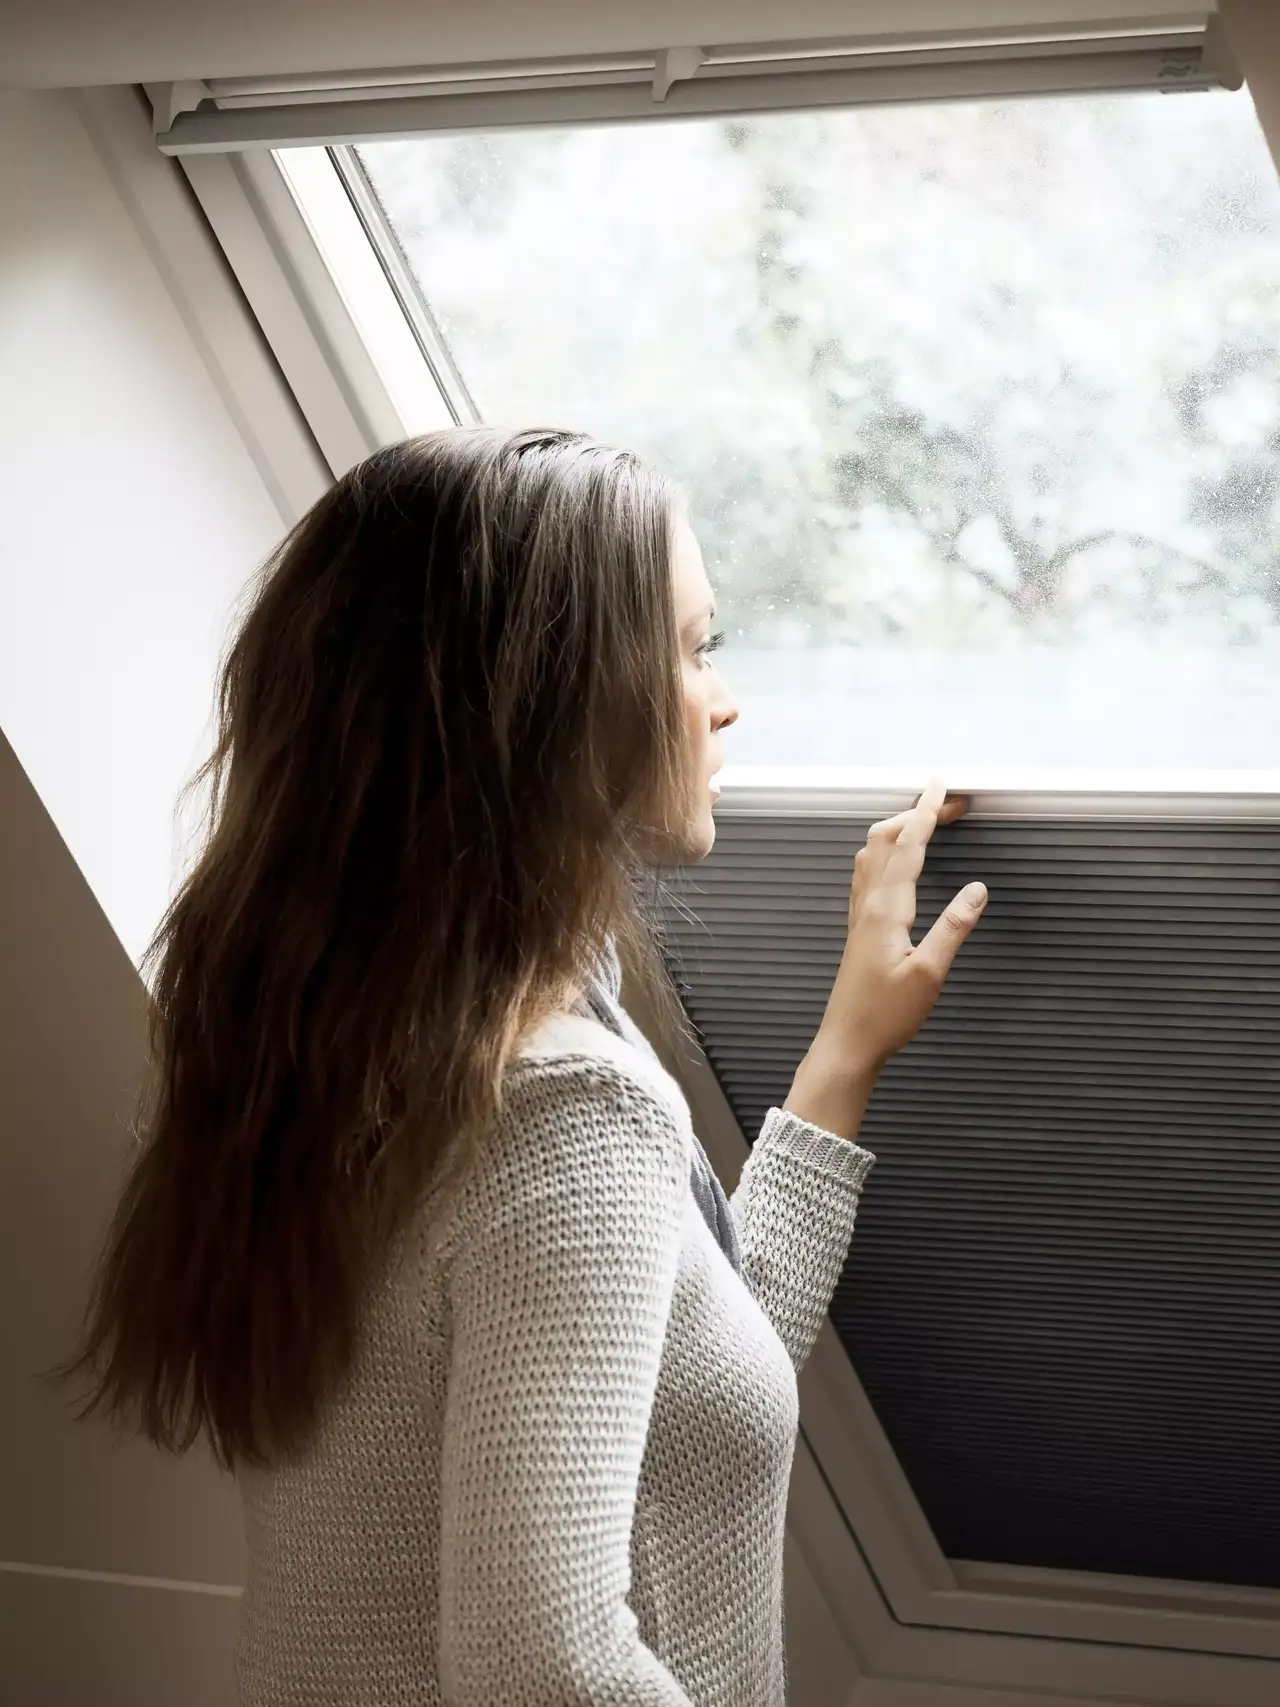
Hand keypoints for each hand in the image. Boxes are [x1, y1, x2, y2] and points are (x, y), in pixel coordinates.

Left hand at [784, 779, 986, 1140]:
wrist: (847, 1043)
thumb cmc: (887, 1015)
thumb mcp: (929, 973)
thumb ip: (954, 928)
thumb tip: (978, 889)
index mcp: (886, 909)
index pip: (909, 847)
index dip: (927, 813)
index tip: (942, 786)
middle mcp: (869, 904)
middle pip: (887, 840)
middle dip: (917, 814)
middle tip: (950, 802)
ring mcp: (860, 915)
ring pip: (873, 854)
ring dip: (899, 829)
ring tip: (926, 820)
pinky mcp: (860, 928)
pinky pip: (869, 874)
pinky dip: (887, 852)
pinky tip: (895, 860)